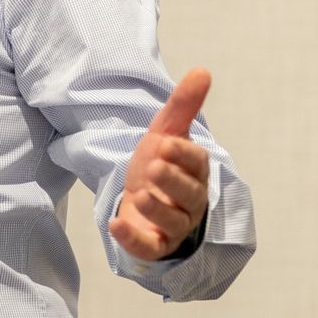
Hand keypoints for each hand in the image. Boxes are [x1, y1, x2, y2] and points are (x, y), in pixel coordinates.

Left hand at [109, 67, 212, 261]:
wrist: (140, 199)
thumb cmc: (159, 165)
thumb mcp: (165, 132)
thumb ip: (183, 105)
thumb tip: (202, 70)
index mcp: (195, 171)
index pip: (196, 163)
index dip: (182, 154)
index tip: (165, 143)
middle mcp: (190, 200)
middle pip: (188, 193)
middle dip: (172, 181)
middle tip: (153, 166)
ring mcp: (174, 225)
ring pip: (172, 221)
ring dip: (157, 209)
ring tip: (140, 195)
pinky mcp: (155, 244)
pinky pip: (148, 246)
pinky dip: (133, 238)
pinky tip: (115, 226)